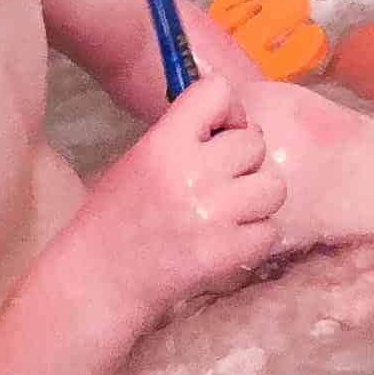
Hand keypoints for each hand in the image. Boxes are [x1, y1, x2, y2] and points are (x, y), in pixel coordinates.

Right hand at [83, 74, 286, 319]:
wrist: (99, 282)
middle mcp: (192, 174)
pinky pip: (270, 229)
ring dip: (256, 197)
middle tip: (220, 179)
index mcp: (164, 144)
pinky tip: (230, 239)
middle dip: (243, 159)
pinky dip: (256, 235)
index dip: (228, 110)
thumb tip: (234, 115)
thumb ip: (185, 134)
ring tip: (229, 209)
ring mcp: (214, 215)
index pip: (219, 92)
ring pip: (273, 185)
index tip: (217, 133)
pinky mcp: (228, 254)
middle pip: (255, 141)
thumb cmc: (114, 217)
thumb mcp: (141, 158)